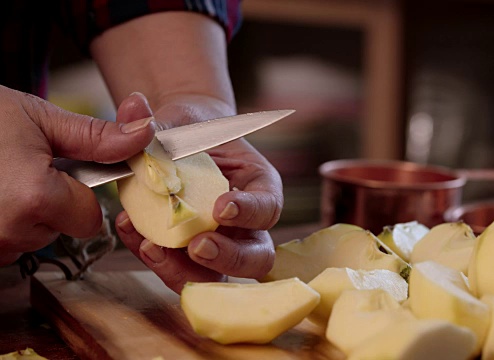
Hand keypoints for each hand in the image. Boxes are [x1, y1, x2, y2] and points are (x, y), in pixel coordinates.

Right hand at [0, 87, 154, 265]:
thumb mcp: (39, 120)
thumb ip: (96, 137)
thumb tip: (144, 132)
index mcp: (34, 197)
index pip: (90, 218)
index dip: (81, 194)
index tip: (62, 171)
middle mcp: (10, 231)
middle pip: (60, 229)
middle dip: (52, 202)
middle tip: (23, 169)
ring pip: (31, 237)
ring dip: (25, 212)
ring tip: (1, 178)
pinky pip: (5, 241)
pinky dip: (2, 221)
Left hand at [115, 93, 281, 292]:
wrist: (174, 145)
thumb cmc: (192, 131)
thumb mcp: (183, 122)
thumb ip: (160, 121)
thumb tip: (133, 105)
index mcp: (260, 187)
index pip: (268, 207)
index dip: (250, 212)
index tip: (222, 207)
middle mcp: (248, 224)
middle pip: (257, 258)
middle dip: (229, 257)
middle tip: (197, 245)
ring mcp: (221, 245)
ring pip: (218, 278)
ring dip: (185, 270)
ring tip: (151, 247)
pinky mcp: (189, 257)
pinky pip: (177, 269)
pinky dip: (153, 257)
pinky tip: (129, 231)